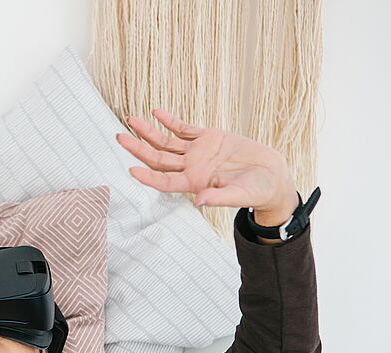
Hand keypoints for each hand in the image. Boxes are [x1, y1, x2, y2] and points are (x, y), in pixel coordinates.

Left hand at [116, 108, 298, 226]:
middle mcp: (191, 168)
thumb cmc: (257, 191)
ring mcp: (198, 152)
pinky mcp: (209, 138)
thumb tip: (199, 201)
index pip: (165, 181)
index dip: (148, 177)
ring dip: (148, 132)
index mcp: (195, 183)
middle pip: (158, 158)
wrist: (271, 176)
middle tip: (119, 137)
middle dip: (138, 148)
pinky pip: (184, 128)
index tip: (131, 169)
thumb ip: (219, 198)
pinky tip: (156, 112)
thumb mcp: (240, 195)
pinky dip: (170, 121)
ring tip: (131, 120)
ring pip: (167, 141)